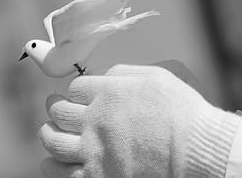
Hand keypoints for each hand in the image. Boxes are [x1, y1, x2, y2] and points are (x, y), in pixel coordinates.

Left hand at [39, 64, 240, 177]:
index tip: (78, 94)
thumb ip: (126, 74)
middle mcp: (95, 120)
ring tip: (49, 132)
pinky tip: (51, 161)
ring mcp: (93, 151)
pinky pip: (61, 173)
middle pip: (59, 112)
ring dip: (48, 134)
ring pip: (53, 142)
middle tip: (54, 107)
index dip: (77, 90)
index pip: (76, 87)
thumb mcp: (158, 76)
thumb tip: (105, 77)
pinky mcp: (97, 177)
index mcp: (109, 93)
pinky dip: (51, 165)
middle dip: (55, 108)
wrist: (193, 148)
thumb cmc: (182, 112)